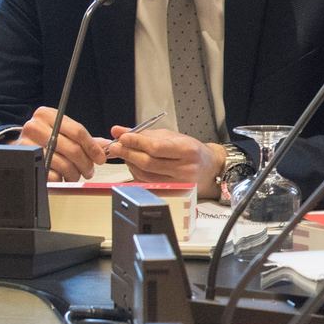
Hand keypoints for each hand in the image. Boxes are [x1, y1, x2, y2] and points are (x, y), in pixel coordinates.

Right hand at [19, 107, 104, 181]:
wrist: (21, 149)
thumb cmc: (47, 140)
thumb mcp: (65, 134)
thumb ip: (87, 139)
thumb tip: (109, 146)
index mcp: (47, 114)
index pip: (78, 132)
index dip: (93, 148)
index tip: (101, 159)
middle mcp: (34, 127)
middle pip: (73, 149)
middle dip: (86, 164)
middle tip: (90, 171)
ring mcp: (27, 144)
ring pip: (64, 164)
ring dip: (75, 174)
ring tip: (76, 175)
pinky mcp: (26, 162)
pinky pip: (51, 175)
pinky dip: (60, 179)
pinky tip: (61, 178)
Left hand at [106, 127, 224, 196]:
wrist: (208, 168)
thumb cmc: (189, 149)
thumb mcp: (170, 136)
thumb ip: (143, 134)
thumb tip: (117, 131)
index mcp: (187, 150)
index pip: (156, 148)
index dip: (136, 142)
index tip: (123, 137)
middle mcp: (185, 168)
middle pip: (148, 163)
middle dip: (128, 153)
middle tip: (115, 146)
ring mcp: (180, 183)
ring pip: (145, 174)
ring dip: (130, 164)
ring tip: (125, 154)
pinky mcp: (173, 192)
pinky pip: (147, 183)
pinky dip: (136, 173)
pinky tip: (134, 165)